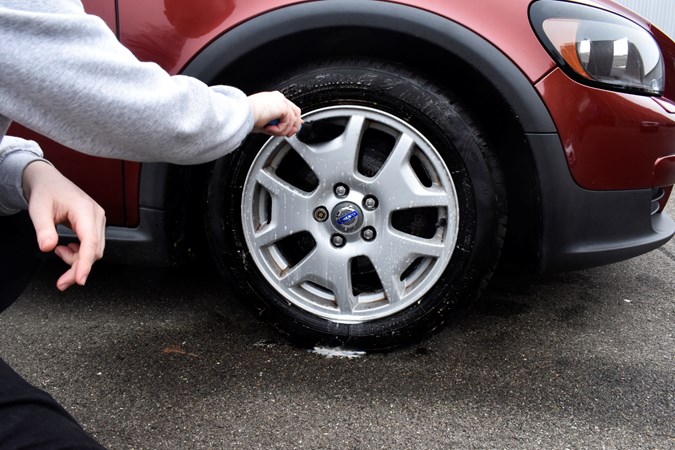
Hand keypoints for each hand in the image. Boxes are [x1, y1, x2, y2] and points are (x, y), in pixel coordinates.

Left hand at [22, 161, 105, 290]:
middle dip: (78, 268)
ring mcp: (98, 221)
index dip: (85, 263)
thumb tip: (47, 247)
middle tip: (61, 281)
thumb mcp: (38, 209)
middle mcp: (96, 216)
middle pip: (94, 252)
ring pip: (94, 251)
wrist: (49, 182)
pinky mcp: (95, 225)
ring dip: (77, 260)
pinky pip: (92, 246)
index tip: (79, 279)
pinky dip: (80, 254)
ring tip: (59, 251)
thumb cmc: (46, 192)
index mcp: (85, 210)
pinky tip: (67, 248)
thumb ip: (43, 229)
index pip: (90, 243)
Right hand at [248, 91, 302, 136]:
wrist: (242, 113)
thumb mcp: (264, 123)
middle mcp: (278, 98)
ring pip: (293, 119)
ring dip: (282, 130)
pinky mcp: (283, 106)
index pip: (289, 108)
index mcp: (273, 100)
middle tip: (287, 135)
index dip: (294, 120)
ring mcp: (281, 101)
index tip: (293, 129)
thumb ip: (276, 124)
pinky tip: (269, 129)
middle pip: (296, 112)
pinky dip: (280, 129)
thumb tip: (285, 131)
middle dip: (294, 126)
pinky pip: (288, 122)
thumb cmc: (247, 117)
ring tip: (271, 131)